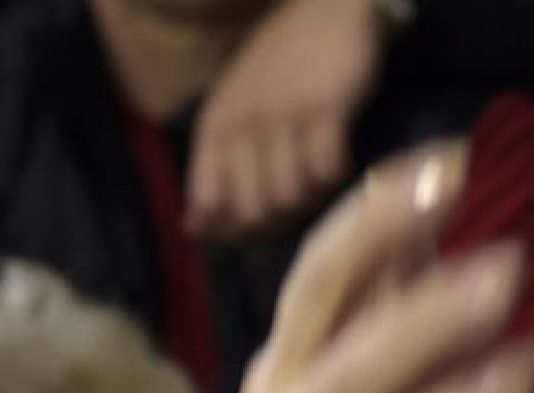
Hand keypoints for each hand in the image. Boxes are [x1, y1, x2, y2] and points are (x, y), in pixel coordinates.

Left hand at [185, 0, 387, 238]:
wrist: (326, 7)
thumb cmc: (282, 63)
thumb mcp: (235, 109)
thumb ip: (216, 165)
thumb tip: (194, 229)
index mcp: (215, 124)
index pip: (208, 201)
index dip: (232, 228)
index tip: (258, 227)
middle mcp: (243, 122)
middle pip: (252, 210)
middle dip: (278, 222)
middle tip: (298, 207)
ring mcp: (282, 116)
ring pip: (289, 196)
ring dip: (310, 201)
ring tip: (319, 182)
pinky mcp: (324, 109)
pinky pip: (326, 171)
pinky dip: (335, 179)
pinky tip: (340, 163)